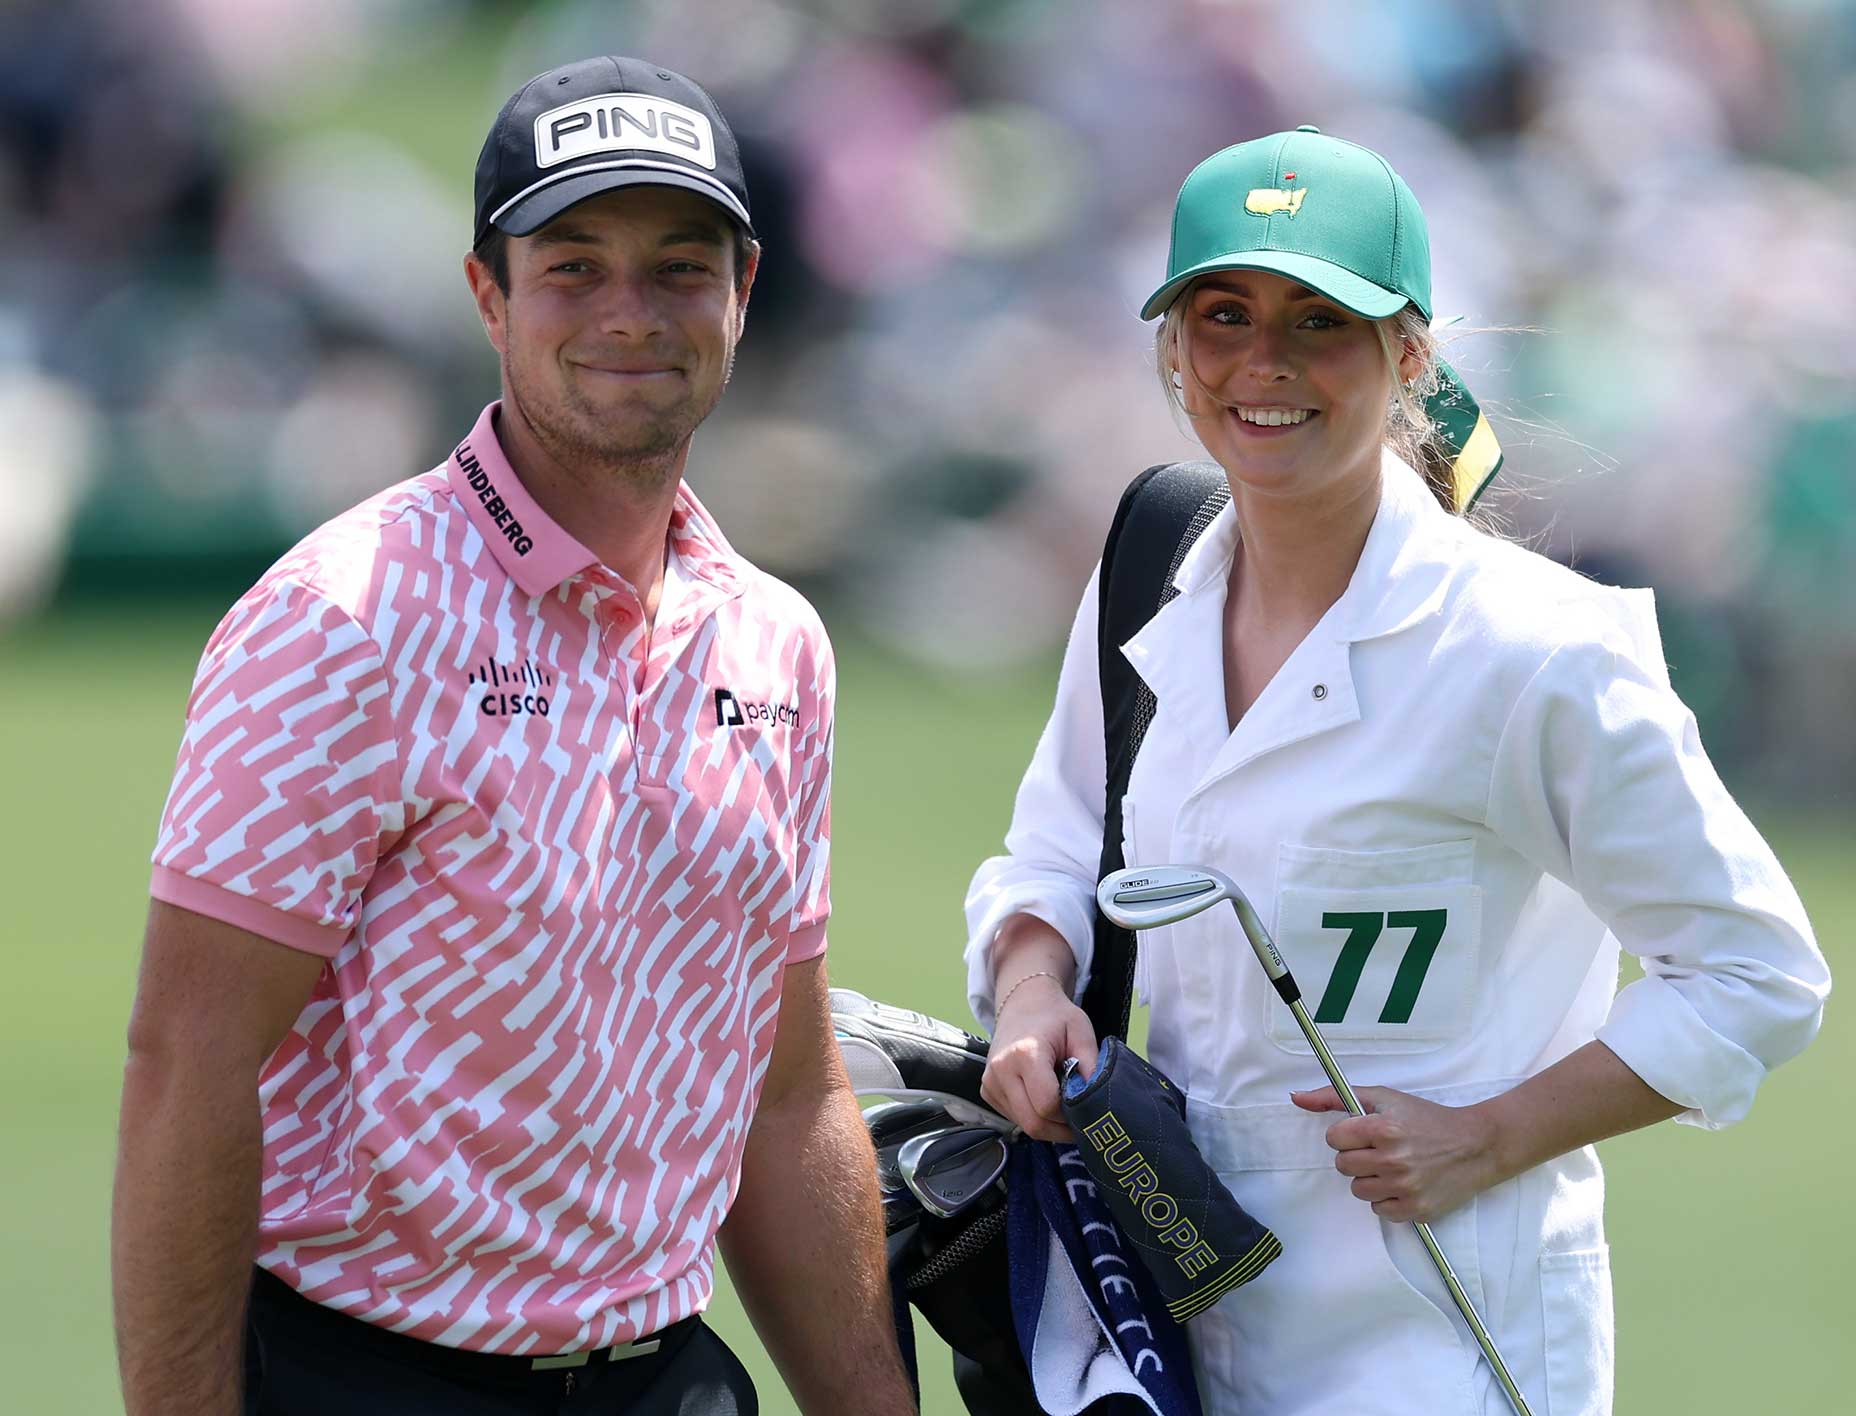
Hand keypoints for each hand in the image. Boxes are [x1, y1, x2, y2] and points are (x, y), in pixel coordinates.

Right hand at [981, 977, 1098, 1141]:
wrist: (1023, 1004)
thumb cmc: (1056, 1018)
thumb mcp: (1081, 1032)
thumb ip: (1092, 1067)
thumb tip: (1098, 1103)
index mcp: (1025, 1053)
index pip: (1047, 1104)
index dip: (1071, 1115)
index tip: (1086, 1109)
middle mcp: (1001, 1070)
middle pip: (1034, 1123)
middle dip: (1060, 1129)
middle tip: (1079, 1120)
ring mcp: (990, 1082)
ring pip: (1024, 1125)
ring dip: (1047, 1125)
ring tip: (1062, 1105)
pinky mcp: (986, 1091)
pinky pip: (1014, 1118)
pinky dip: (1033, 1117)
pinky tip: (1043, 1100)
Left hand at [1292, 1085, 1503, 1222]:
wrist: (1475, 1145)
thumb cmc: (1427, 1119)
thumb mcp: (1384, 1097)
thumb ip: (1335, 1097)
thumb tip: (1295, 1097)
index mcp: (1384, 1128)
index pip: (1334, 1138)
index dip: (1346, 1134)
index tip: (1364, 1132)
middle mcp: (1394, 1160)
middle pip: (1343, 1166)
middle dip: (1356, 1156)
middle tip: (1379, 1149)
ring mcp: (1406, 1188)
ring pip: (1358, 1190)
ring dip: (1370, 1179)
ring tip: (1392, 1166)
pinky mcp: (1417, 1210)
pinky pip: (1379, 1211)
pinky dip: (1386, 1199)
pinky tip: (1403, 1183)